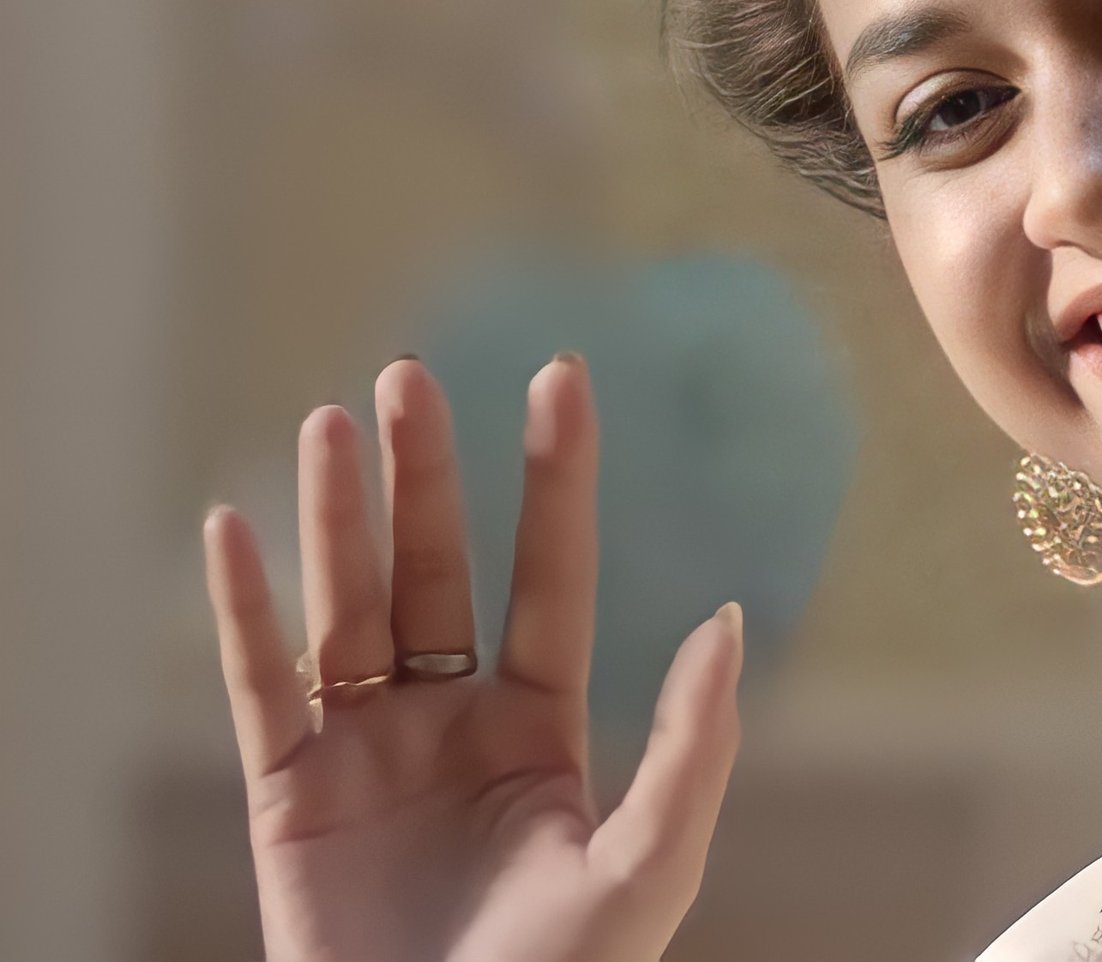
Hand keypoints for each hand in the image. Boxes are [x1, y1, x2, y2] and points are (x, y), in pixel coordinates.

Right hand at [202, 354, 741, 961]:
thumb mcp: (649, 865)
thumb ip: (693, 743)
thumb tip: (728, 613)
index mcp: (541, 727)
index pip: (548, 575)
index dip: (554, 478)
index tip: (560, 377)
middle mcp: (451, 720)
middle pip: (436, 570)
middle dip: (425, 475)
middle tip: (410, 378)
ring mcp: (367, 750)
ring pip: (348, 607)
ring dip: (336, 515)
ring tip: (334, 421)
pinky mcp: (287, 796)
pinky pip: (258, 686)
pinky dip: (242, 611)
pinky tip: (232, 527)